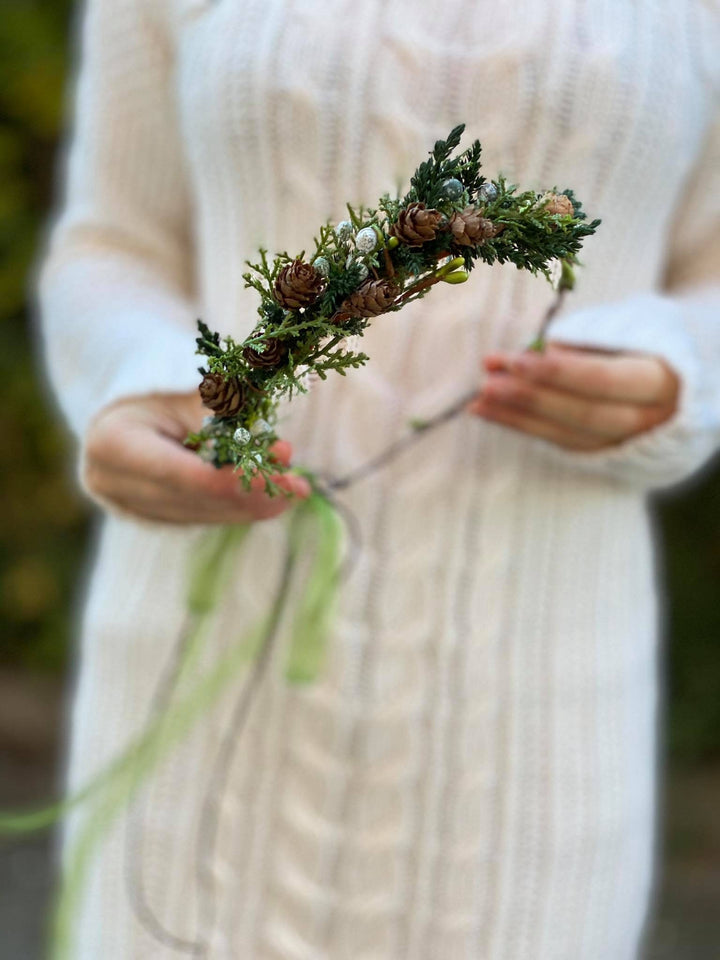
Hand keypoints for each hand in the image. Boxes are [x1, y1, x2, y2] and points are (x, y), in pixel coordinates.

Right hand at [83, 392, 310, 523]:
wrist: (129, 404)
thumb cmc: (162, 384)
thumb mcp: (190, 388)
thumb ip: (224, 417)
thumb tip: (272, 450)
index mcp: (113, 444)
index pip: (181, 474)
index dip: (231, 480)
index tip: (276, 474)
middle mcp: (114, 484)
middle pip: (196, 500)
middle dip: (252, 494)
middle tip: (297, 484)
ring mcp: (132, 506)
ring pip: (204, 515)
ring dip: (254, 504)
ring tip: (294, 486)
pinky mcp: (153, 516)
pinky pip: (204, 517)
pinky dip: (240, 507)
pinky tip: (273, 495)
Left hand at [468, 342, 680, 450]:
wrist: (675, 385)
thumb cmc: (642, 343)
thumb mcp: (624, 330)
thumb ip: (581, 343)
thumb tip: (529, 354)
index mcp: (660, 381)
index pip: (602, 380)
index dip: (557, 372)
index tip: (515, 360)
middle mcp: (647, 419)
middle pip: (582, 414)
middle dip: (531, 399)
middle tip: (488, 384)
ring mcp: (625, 442)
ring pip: (566, 434)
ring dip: (516, 416)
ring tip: (479, 401)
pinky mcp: (601, 453)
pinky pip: (557, 441)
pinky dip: (521, 426)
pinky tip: (490, 412)